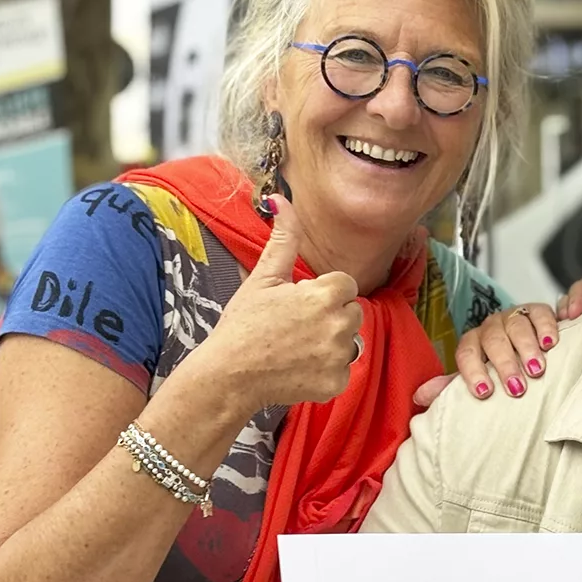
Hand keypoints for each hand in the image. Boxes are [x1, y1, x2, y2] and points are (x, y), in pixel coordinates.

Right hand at [194, 200, 361, 410]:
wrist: (229, 374)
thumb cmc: (243, 323)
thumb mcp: (263, 277)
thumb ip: (283, 239)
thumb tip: (281, 199)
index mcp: (326, 294)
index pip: (346, 285)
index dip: (323, 293)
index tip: (300, 302)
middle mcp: (339, 324)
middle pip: (352, 312)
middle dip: (330, 316)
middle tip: (295, 325)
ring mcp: (339, 356)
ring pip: (349, 341)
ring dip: (330, 343)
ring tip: (296, 346)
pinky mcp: (337, 383)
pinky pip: (342, 371)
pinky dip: (324, 372)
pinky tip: (298, 367)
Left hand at [450, 303, 559, 400]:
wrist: (531, 348)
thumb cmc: (502, 367)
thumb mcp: (479, 378)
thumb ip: (454, 387)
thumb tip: (421, 395)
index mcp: (473, 342)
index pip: (466, 353)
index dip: (473, 372)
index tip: (484, 393)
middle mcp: (492, 327)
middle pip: (493, 341)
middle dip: (504, 364)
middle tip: (516, 388)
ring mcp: (515, 317)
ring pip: (517, 327)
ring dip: (527, 349)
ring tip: (536, 370)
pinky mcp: (538, 311)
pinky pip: (541, 313)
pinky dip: (546, 327)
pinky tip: (550, 344)